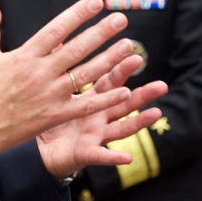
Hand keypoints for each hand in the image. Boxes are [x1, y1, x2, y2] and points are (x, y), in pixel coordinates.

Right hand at [0, 0, 151, 157]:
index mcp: (24, 56)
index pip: (56, 30)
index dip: (77, 14)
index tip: (96, 1)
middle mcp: (39, 74)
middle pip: (76, 50)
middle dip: (100, 33)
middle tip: (121, 19)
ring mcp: (49, 96)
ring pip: (84, 74)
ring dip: (109, 60)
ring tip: (128, 46)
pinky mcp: (54, 116)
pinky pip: (84, 106)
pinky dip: (104, 99)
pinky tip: (123, 89)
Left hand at [36, 51, 166, 178]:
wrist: (39, 151)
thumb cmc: (51, 120)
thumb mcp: (57, 94)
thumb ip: (62, 71)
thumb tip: (56, 42)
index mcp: (92, 100)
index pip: (111, 82)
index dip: (122, 70)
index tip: (135, 55)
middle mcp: (99, 117)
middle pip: (124, 104)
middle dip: (143, 95)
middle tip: (162, 85)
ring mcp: (95, 136)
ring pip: (121, 128)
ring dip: (139, 122)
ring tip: (156, 114)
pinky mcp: (86, 154)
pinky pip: (100, 156)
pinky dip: (114, 158)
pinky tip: (128, 158)